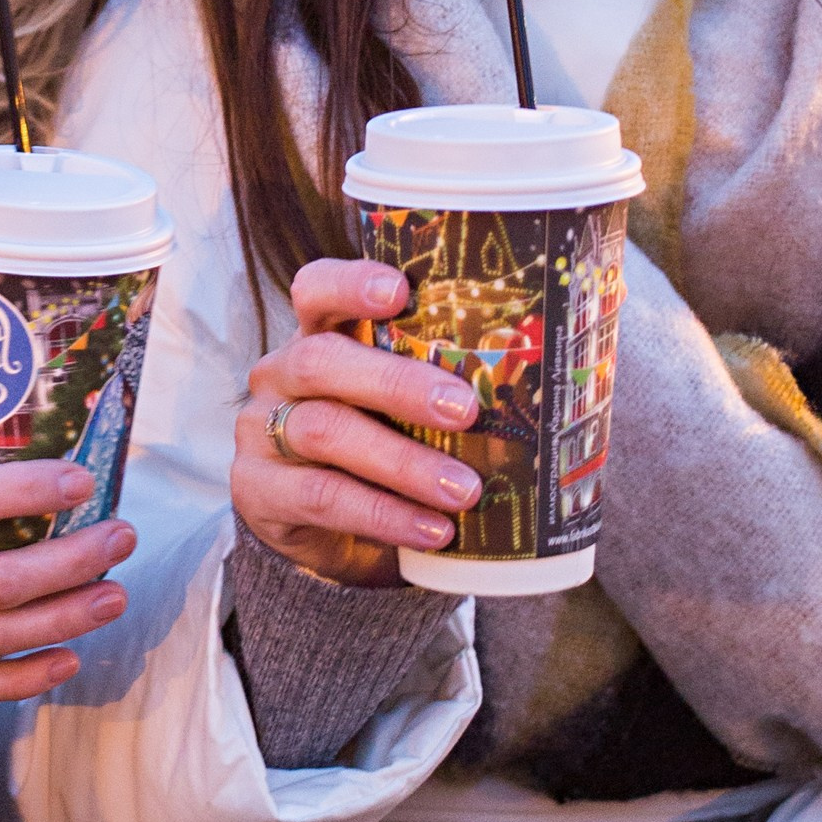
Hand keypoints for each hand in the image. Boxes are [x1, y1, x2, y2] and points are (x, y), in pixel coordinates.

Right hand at [231, 257, 481, 587]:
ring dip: (401, 462)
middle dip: (396, 383)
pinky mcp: (257, 492)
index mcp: (319, 336)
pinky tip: (433, 530)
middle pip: (321, 360)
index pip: (317, 289)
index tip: (401, 291)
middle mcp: (280, 374)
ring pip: (323, 431)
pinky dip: (382, 515)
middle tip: (464, 409)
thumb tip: (564, 381)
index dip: (351, 284)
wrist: (339, 537)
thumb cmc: (389, 452)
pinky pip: (320, 497)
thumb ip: (449, 384)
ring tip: (464, 490)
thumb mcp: (410, 411)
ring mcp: (260, 432)